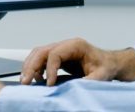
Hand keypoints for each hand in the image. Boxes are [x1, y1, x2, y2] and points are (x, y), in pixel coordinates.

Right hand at [19, 37, 134, 85]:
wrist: (109, 63)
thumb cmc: (106, 66)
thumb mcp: (101, 75)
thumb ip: (88, 81)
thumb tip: (73, 89)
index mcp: (76, 45)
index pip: (55, 53)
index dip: (49, 69)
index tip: (49, 84)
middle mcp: (66, 45)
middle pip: (42, 51)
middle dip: (31, 66)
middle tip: (26, 81)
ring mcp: (61, 50)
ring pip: (38, 54)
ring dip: (30, 66)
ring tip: (26, 81)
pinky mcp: (58, 57)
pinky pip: (42, 59)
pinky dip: (35, 68)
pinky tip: (36, 79)